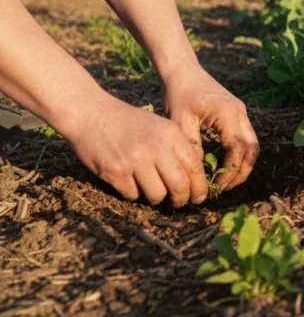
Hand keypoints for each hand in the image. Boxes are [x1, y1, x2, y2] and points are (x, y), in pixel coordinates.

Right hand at [66, 96, 207, 205]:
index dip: (199, 187)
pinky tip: (129, 182)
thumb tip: (195, 178)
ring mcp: (135, 160)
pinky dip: (133, 193)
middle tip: (179, 202)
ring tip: (153, 192)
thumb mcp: (160, 126)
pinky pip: (132, 195)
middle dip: (182, 199)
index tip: (199, 197)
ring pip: (157, 195)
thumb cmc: (129, 122)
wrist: (91, 113)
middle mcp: (155, 147)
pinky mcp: (115, 172)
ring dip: (157, 198)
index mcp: (170, 134)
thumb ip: (177, 147)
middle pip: (179, 185)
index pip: (194, 167)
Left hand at [162, 65, 259, 190]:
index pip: (238, 148)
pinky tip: (224, 165)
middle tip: (225, 188)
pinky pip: (245, 138)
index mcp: (228, 113)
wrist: (183, 71)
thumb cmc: (179, 94)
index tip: (215, 185)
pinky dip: (239, 155)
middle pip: (252, 149)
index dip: (230, 170)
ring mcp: (241, 113)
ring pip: (252, 145)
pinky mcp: (237, 114)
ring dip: (242, 165)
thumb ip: (192, 147)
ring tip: (226, 181)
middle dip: (241, 172)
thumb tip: (199, 173)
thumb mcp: (180, 122)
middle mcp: (240, 113)